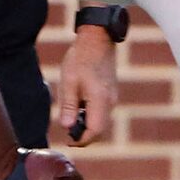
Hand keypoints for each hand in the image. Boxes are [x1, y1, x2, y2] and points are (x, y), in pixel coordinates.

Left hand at [58, 27, 117, 144]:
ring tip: (70, 116)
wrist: (98, 39)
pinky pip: (102, 111)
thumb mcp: (69, 81)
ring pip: (101, 121)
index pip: (95, 131)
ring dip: (87, 124)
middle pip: (100, 129)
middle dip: (84, 135)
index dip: (82, 140)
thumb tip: (67, 127)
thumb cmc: (81, 57)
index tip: (68, 141)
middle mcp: (110, 101)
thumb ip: (68, 105)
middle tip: (67, 133)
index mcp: (100, 100)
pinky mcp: (111, 93)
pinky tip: (79, 106)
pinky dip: (91, 115)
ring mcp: (113, 97)